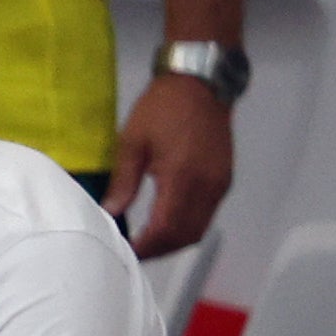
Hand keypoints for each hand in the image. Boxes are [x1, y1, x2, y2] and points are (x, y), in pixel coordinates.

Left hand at [105, 71, 234, 260]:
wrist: (200, 83)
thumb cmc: (160, 109)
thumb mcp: (132, 143)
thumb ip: (123, 183)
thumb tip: (111, 213)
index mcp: (183, 178)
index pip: (166, 229)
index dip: (146, 246)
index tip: (125, 251)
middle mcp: (208, 187)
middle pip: (186, 236)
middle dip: (160, 250)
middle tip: (133, 251)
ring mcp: (220, 184)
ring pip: (199, 228)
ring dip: (174, 241)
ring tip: (146, 241)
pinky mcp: (225, 179)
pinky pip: (207, 214)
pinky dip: (186, 226)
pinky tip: (165, 223)